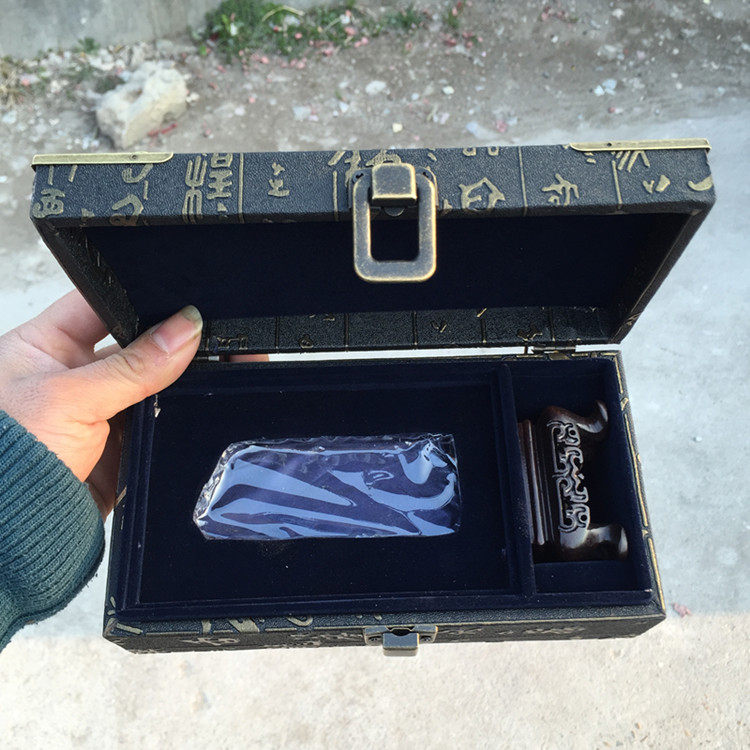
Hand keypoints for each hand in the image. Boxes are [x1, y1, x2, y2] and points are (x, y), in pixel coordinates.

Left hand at [0, 291, 201, 517]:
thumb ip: (134, 366)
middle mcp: (71, 374)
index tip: (181, 301)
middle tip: (204, 340)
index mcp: (43, 346)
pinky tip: (196, 405)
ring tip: (209, 372)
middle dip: (167, 344)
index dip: (138, 299)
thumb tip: (184, 330)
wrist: (11, 535)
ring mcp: (97, 410)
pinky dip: (175, 417)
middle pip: (133, 345)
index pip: (99, 305)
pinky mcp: (118, 443)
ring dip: (175, 383)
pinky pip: (156, 421)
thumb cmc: (6, 458)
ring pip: (151, 384)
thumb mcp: (71, 398)